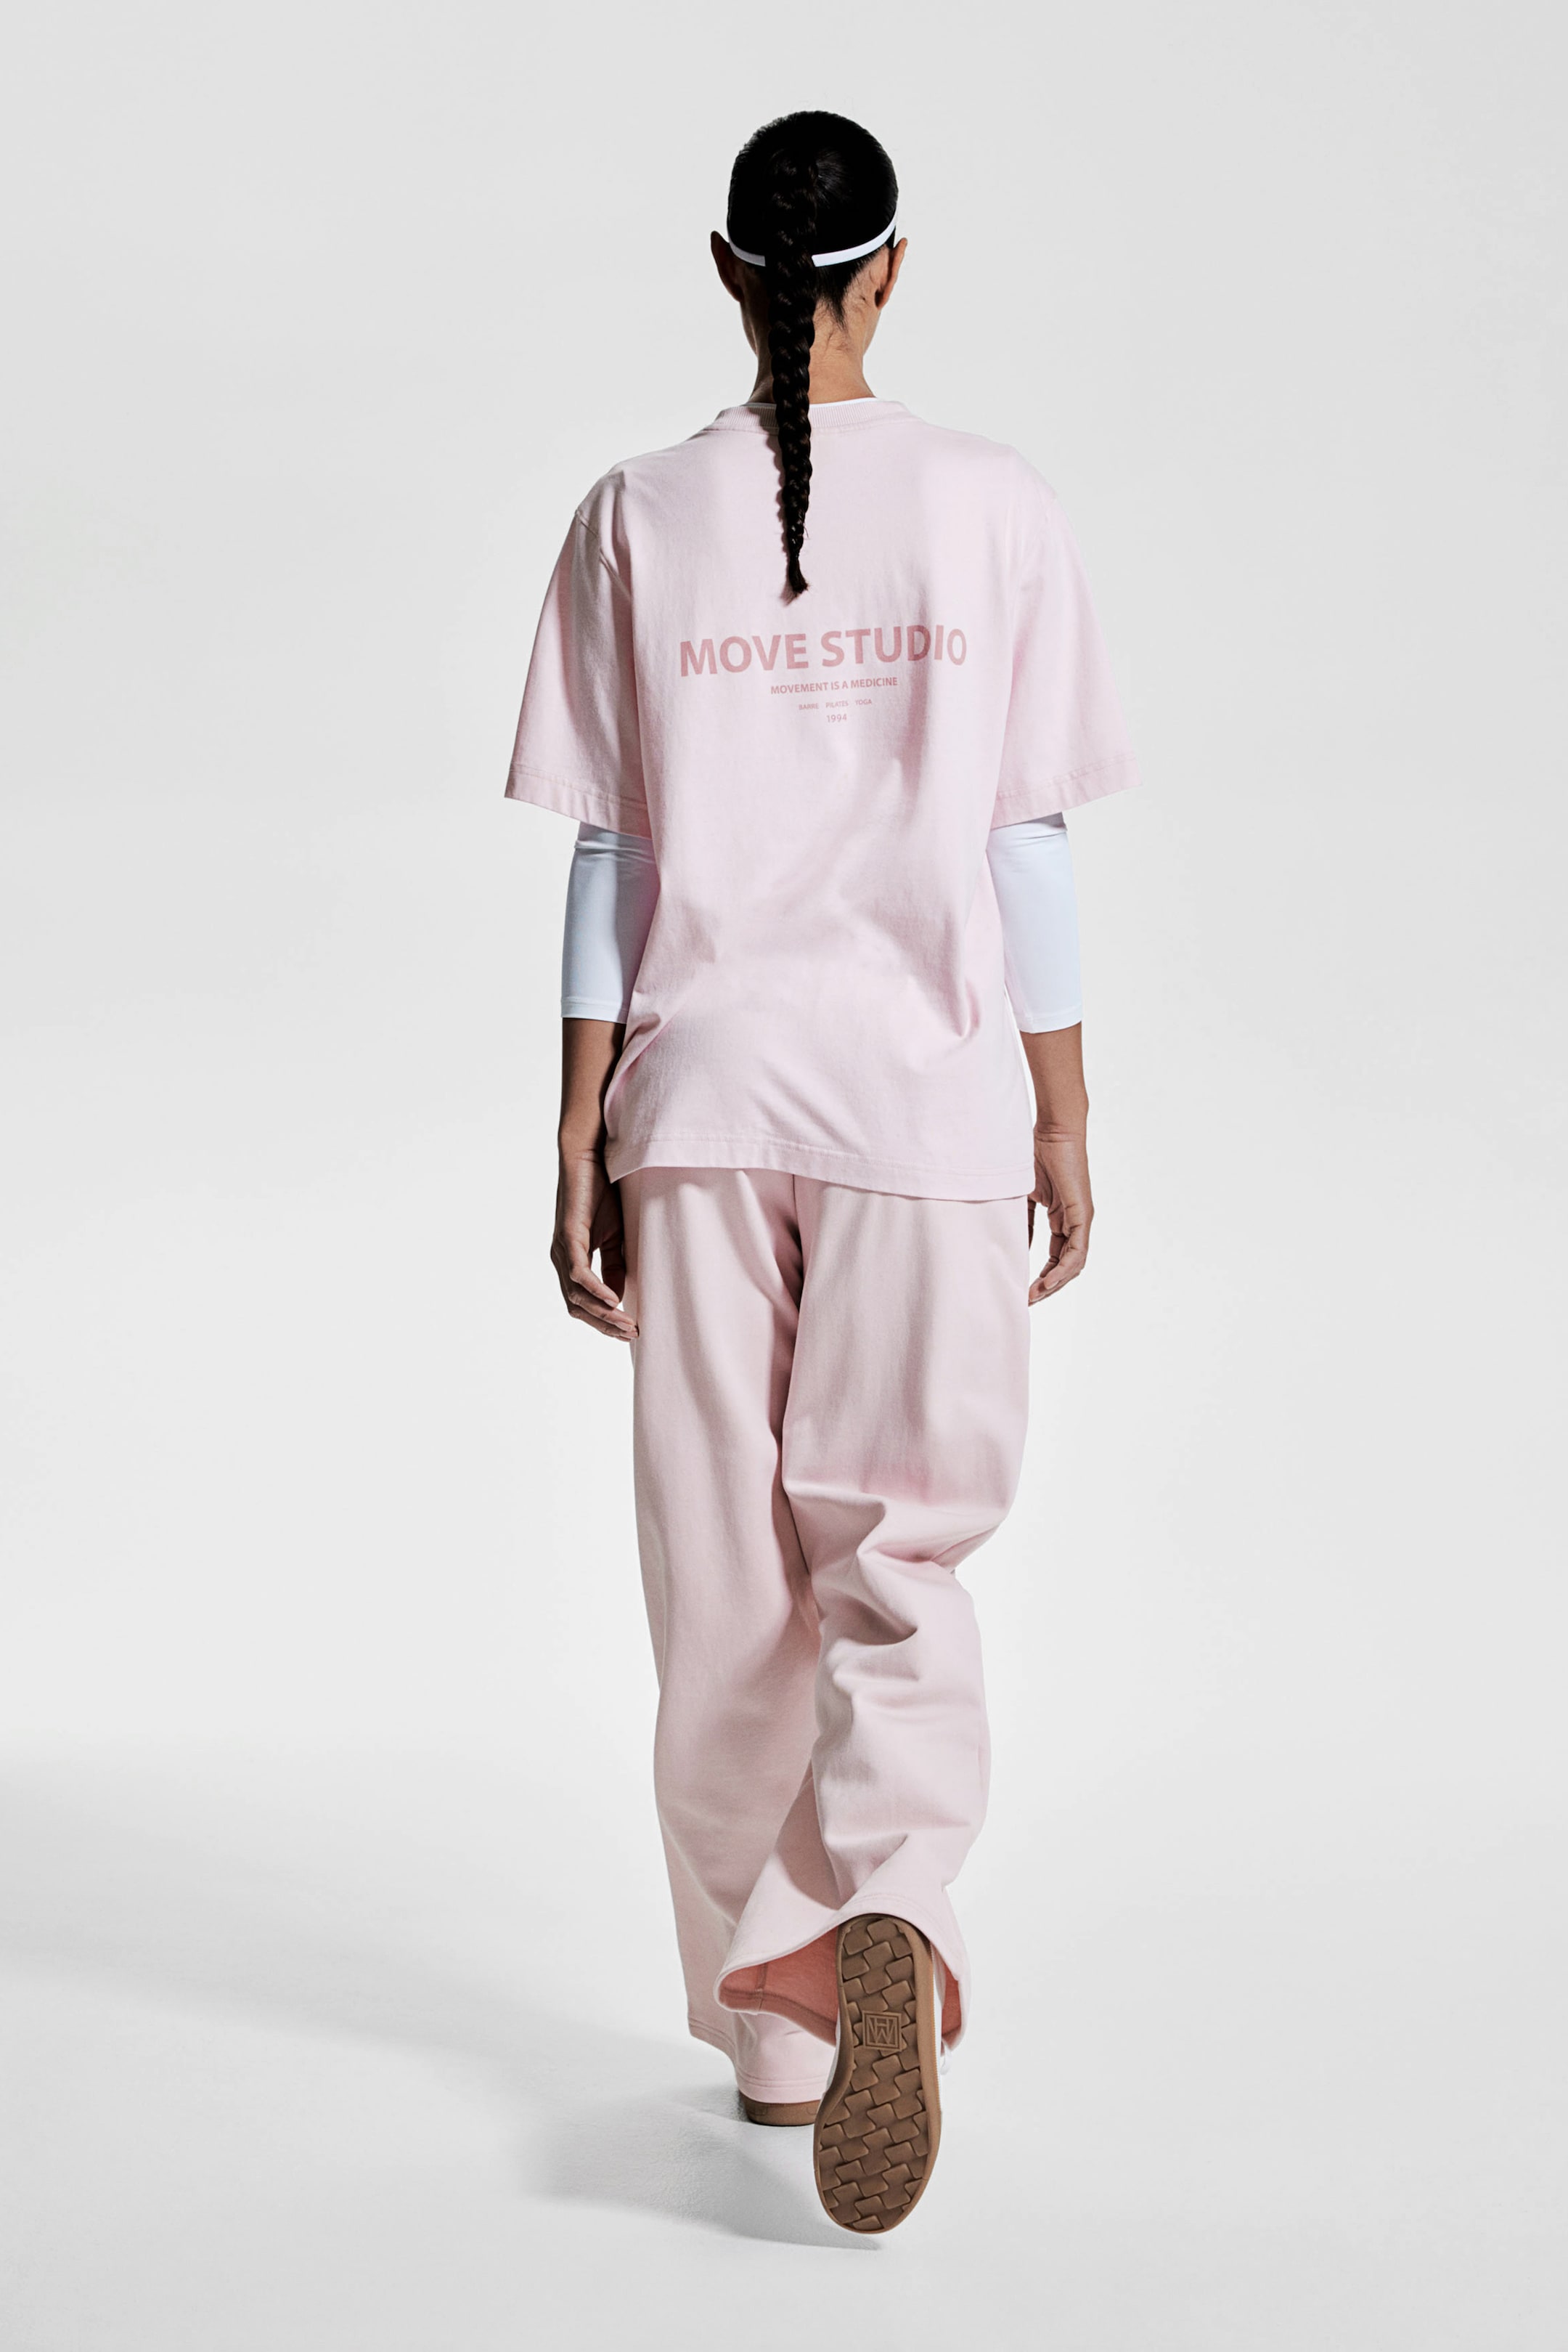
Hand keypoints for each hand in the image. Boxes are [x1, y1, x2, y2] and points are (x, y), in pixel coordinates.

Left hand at [551, 1144, 635, 1340]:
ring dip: (603, 1314)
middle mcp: (562, 1259)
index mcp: (572, 1260)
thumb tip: (618, 1299)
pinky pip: (578, 1273)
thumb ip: (614, 1266)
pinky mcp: (567, 1236)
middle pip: (577, 1307)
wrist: (590, 1155)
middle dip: (605, 1325)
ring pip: (576, 1296)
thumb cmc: (602, 1191)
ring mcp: (562, 1249)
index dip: (604, 1321)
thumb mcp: (615, 1236)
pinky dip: (595, 1290)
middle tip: (632, 1334)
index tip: (631, 1331)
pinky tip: (613, 1300)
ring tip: (627, 1323)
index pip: (582, 1303)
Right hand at [1027, 1126, 1092, 1302]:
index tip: (1023, 1290)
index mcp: (1062, 1218)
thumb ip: (1022, 1222)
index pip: (1055, 1257)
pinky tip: (1048, 1282)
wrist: (1052, 1131)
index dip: (1041, 1276)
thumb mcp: (1023, 1196)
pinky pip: (1077, 1251)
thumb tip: (1014, 1247)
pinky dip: (1063, 1269)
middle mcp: (1075, 1222)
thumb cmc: (1035, 1154)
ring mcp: (1081, 1219)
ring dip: (1055, 1283)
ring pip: (1074, 1263)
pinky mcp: (1082, 1214)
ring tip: (1035, 1296)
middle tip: (1027, 1301)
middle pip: (1066, 1265)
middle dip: (1047, 1286)